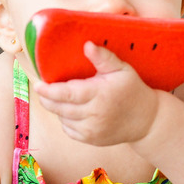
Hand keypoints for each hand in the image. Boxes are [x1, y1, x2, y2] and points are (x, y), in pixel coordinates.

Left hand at [32, 41, 159, 145]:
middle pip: (60, 108)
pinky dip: (65, 120)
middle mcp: (94, 115)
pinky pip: (68, 129)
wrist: (146, 120)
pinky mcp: (91, 140)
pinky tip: (73, 111)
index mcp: (100, 94)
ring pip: (62, 119)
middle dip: (47, 99)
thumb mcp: (121, 69)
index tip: (38, 85)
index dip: (49, 91)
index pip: (67, 94)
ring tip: (63, 98)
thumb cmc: (131, 90)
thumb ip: (103, 57)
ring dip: (57, 108)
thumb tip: (86, 44)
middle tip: (42, 90)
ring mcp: (92, 130)